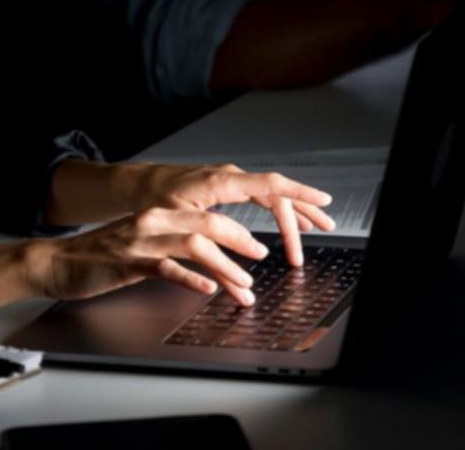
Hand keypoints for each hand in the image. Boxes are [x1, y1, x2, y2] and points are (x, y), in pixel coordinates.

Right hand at [28, 206, 274, 305]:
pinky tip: (207, 289)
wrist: (59, 263)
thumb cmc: (101, 258)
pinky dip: (191, 278)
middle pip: (208, 223)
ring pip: (194, 245)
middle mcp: (154, 221)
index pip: (209, 215)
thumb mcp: (142, 244)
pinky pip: (167, 268)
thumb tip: (211, 261)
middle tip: (261, 258)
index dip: (238, 230)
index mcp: (159, 214)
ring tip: (243, 284)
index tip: (258, 246)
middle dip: (241, 241)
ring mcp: (142, 241)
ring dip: (224, 265)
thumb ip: (173, 247)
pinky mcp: (130, 262)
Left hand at [119, 162, 335, 267]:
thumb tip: (240, 286)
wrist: (140, 185)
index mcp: (221, 183)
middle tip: (320, 235)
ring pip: (273, 194)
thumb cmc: (156, 203)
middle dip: (301, 214)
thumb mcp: (182, 232)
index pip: (270, 184)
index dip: (299, 192)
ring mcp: (231, 181)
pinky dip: (281, 209)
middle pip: (277, 194)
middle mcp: (231, 177)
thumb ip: (213, 259)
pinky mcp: (229, 187)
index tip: (324, 200)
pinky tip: (294, 222)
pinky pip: (263, 196)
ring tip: (320, 225)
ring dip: (297, 210)